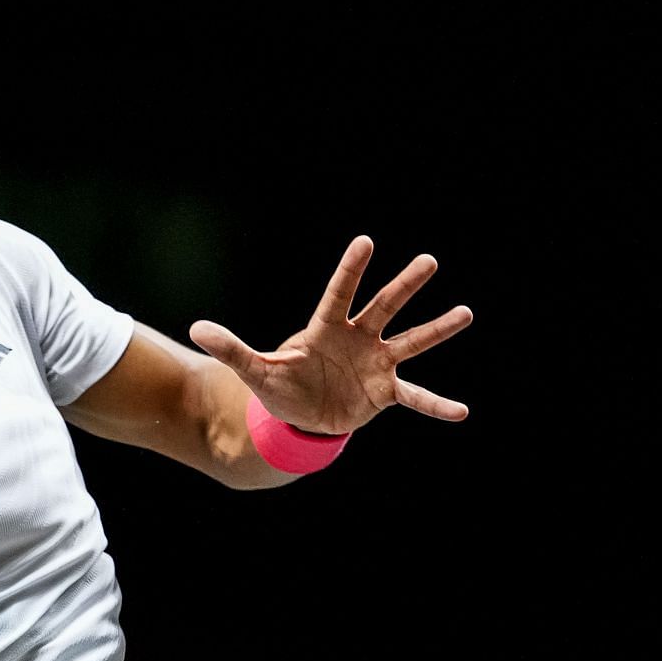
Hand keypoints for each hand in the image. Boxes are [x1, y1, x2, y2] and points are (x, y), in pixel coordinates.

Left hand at [189, 236, 472, 435]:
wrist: (301, 418)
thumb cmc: (280, 387)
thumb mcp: (255, 370)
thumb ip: (232, 350)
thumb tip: (195, 329)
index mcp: (326, 329)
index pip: (339, 294)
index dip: (351, 270)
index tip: (366, 241)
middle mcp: (357, 339)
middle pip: (384, 308)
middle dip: (404, 286)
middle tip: (428, 261)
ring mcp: (375, 364)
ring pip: (411, 342)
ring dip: (437, 329)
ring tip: (465, 312)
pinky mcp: (385, 392)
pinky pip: (415, 397)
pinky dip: (436, 405)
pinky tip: (462, 411)